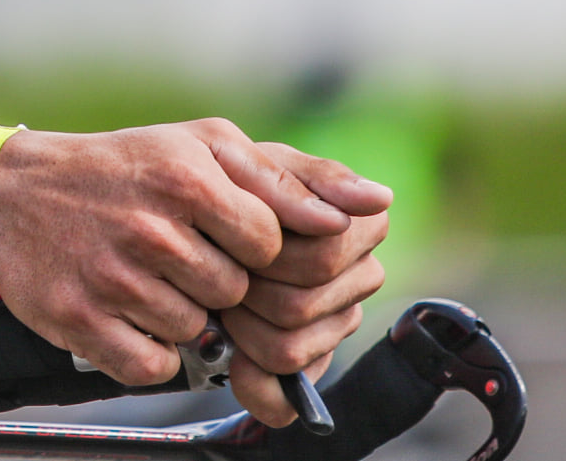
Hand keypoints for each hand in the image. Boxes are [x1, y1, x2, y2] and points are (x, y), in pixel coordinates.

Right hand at [0, 120, 364, 388]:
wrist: (13, 192)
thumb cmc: (124, 166)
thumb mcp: (204, 144)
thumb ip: (291, 174)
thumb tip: (377, 201)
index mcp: (187, 178)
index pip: (271, 244)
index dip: (254, 246)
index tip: (222, 231)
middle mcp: (151, 228)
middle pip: (235, 293)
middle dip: (217, 280)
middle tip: (177, 253)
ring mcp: (114, 279)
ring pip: (197, 333)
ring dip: (182, 314)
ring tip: (147, 276)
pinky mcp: (82, 322)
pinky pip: (154, 367)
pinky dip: (148, 350)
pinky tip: (128, 311)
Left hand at [220, 144, 390, 425]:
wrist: (185, 226)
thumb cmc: (224, 189)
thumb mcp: (253, 166)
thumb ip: (309, 180)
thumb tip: (379, 198)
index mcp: (359, 227)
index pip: (321, 259)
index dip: (267, 254)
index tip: (236, 236)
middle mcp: (360, 278)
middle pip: (300, 306)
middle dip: (249, 289)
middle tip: (222, 270)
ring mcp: (338, 325)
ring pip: (288, 350)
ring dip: (242, 328)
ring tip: (224, 301)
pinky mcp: (312, 367)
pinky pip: (286, 399)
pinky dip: (253, 384)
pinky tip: (233, 358)